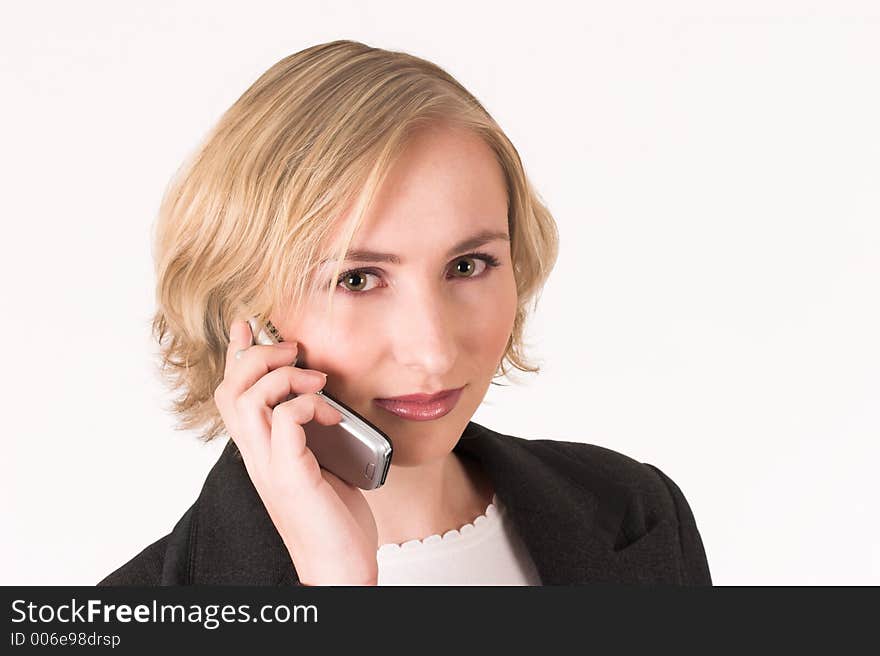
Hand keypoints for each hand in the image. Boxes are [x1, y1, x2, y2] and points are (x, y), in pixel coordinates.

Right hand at [212, 318, 378, 584]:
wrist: (339, 566)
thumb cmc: (333, 517)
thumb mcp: (320, 462)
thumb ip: (312, 432)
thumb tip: (324, 400)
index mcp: (261, 449)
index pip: (233, 392)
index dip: (236, 354)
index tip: (247, 323)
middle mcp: (256, 455)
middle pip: (230, 388)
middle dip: (257, 356)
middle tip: (293, 349)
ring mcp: (269, 466)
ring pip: (246, 400)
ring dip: (280, 377)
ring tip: (314, 377)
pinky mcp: (291, 477)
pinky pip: (284, 423)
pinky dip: (304, 405)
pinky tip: (327, 413)